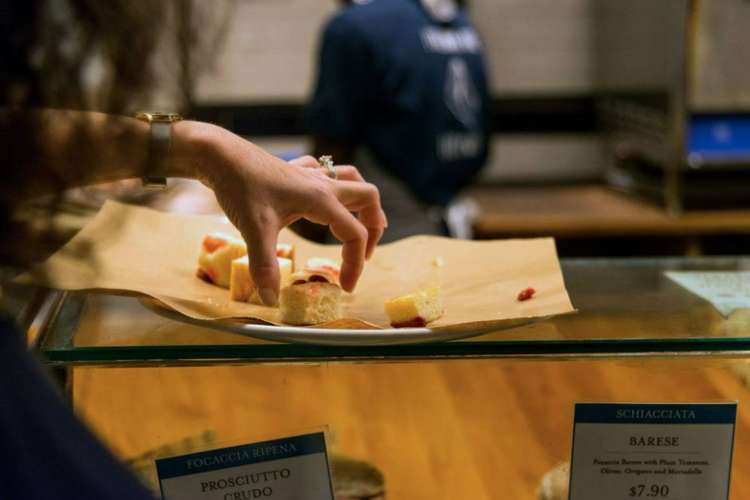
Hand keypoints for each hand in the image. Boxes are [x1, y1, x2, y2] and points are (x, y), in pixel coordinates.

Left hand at [178, 123, 385, 304]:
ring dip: (361, 202)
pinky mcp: (295, 170)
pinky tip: (321, 199)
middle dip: (373, 228)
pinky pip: (327, 173)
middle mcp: (322, 184)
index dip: (356, 264)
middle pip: (368, 198)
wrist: (219, 154)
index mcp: (321, 200)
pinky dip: (334, 187)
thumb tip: (271, 299)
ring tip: (358, 224)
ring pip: (352, 180)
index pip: (355, 234)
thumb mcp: (254, 230)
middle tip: (362, 254)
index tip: (346, 287)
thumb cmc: (239, 187)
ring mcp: (310, 174)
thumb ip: (264, 266)